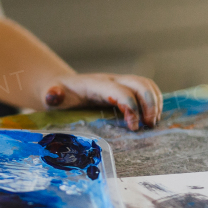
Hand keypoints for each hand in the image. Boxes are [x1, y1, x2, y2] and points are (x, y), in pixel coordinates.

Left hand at [44, 73, 162, 130]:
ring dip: (155, 102)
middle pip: (139, 83)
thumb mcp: (52, 96)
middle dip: (149, 103)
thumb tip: (54, 95)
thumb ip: (53, 95)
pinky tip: (152, 118)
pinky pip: (146, 90)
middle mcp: (111, 80)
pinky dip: (154, 101)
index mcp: (96, 84)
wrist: (62, 88)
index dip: (131, 106)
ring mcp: (120, 84)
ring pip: (146, 84)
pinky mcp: (125, 90)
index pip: (120, 90)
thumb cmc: (59, 95)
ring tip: (153, 123)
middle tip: (150, 125)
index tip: (133, 127)